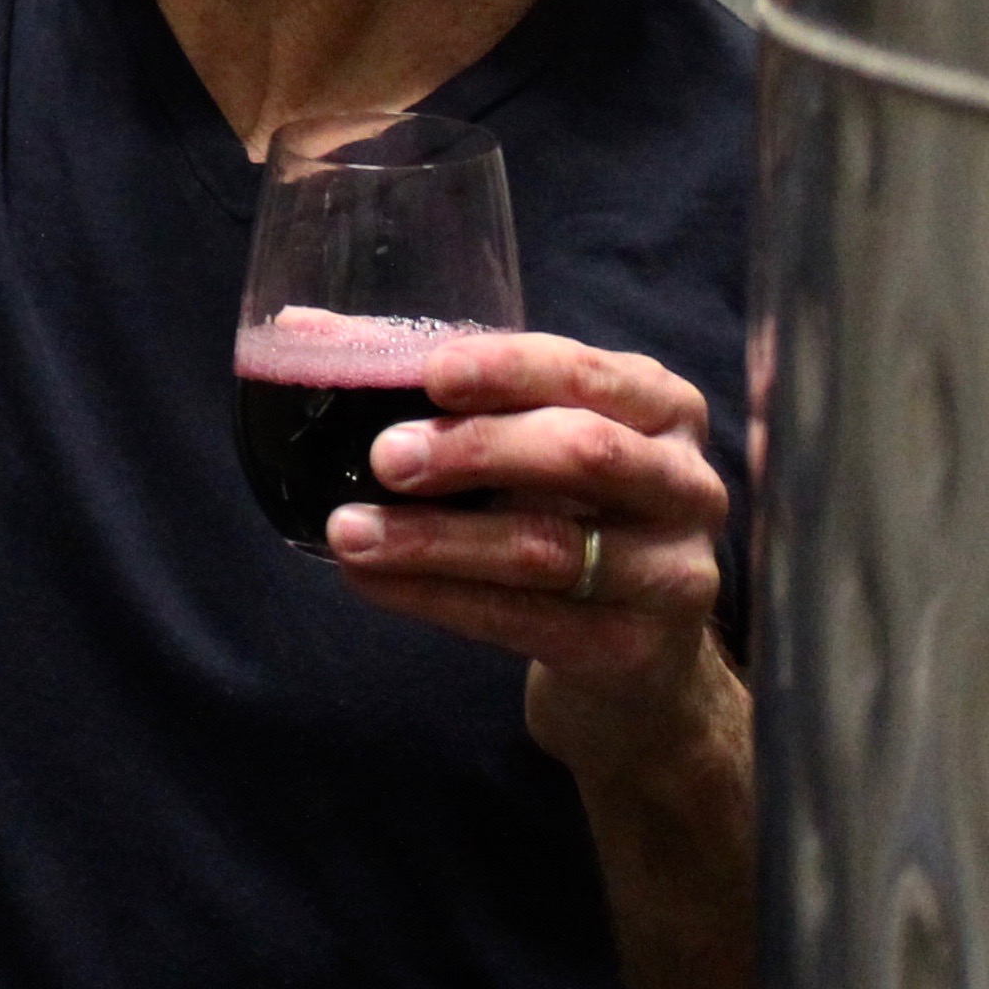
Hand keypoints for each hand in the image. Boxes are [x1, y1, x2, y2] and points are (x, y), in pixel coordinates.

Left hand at [322, 330, 741, 781]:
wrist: (635, 659)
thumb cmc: (566, 515)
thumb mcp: (524, 440)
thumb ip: (433, 387)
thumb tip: (303, 330)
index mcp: (659, 405)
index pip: (583, 371)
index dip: (505, 369)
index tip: (427, 373)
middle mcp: (685, 481)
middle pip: (582, 452)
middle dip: (474, 450)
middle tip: (384, 457)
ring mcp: (673, 571)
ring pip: (549, 548)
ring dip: (436, 540)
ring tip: (349, 530)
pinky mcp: (635, 648)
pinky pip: (527, 620)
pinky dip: (440, 598)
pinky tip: (374, 583)